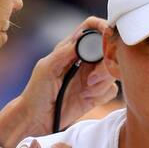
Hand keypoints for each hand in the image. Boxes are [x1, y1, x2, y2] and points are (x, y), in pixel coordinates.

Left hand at [15, 16, 117, 134]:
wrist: (36, 119)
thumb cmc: (36, 92)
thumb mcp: (46, 68)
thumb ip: (64, 53)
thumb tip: (82, 41)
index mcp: (71, 48)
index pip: (92, 28)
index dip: (103, 29)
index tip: (107, 40)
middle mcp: (84, 60)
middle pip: (108, 51)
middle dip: (105, 65)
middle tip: (91, 79)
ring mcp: (91, 76)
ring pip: (112, 71)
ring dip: (101, 83)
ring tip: (85, 91)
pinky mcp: (96, 94)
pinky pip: (111, 89)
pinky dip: (102, 94)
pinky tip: (86, 98)